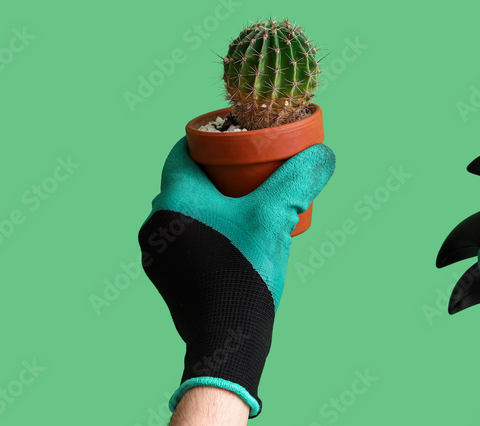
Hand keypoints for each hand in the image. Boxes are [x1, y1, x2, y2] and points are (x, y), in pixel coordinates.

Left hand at [138, 137, 334, 416]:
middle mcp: (156, 224)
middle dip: (218, 173)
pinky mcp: (168, 279)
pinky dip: (210, 232)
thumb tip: (323, 153)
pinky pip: (187, 240)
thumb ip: (297, 180)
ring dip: (215, 205)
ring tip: (250, 206)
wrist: (226, 340)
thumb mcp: (276, 218)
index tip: (237, 140)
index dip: (210, 140)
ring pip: (187, 213)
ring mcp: (159, 255)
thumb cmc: (243, 273)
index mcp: (174, 199)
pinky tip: (239, 240)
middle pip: (187, 182)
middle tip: (252, 171)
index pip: (182, 152)